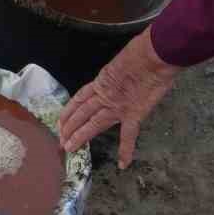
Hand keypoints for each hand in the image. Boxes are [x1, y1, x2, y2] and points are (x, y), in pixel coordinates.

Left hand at [59, 32, 180, 167]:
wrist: (153, 56)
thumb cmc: (141, 51)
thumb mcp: (123, 60)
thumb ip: (119, 72)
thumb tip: (123, 77)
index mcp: (101, 81)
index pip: (79, 99)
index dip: (69, 111)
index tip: (61, 120)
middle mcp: (104, 95)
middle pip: (82, 113)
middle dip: (70, 127)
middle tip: (61, 140)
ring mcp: (117, 107)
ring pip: (94, 124)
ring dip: (81, 136)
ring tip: (70, 148)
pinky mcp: (133, 114)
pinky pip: (128, 135)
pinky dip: (126, 150)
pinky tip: (123, 163)